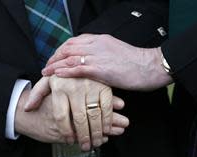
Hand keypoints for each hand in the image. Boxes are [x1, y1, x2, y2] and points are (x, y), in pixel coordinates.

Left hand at [24, 75, 128, 150]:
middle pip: (78, 119)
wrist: (84, 57)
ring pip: (93, 116)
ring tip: (95, 143)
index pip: (61, 116)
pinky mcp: (105, 87)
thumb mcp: (48, 80)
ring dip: (96, 133)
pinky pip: (106, 109)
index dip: (65, 131)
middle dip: (82, 136)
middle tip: (85, 147)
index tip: (69, 140)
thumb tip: (27, 108)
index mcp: (59, 87)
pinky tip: (105, 130)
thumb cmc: (64, 74)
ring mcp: (91, 86)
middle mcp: (75, 87)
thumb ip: (37, 94)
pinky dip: (107, 122)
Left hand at [42, 34, 172, 90]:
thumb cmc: (137, 64)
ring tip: (46, 73)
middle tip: (47, 67)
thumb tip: (95, 64)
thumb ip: (104, 55)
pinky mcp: (100, 69)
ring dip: (55, 65)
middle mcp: (96, 45)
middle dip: (55, 57)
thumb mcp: (118, 54)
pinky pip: (76, 69)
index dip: (62, 50)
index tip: (56, 58)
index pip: (75, 41)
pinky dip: (64, 72)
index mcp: (101, 40)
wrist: (150, 67)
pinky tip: (56, 76)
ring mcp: (97, 56)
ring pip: (69, 57)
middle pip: (68, 47)